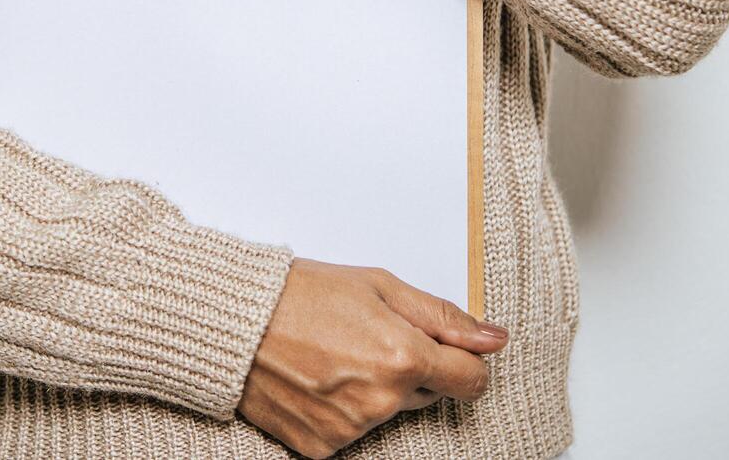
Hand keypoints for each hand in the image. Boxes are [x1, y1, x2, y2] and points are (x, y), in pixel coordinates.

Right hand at [239, 258, 508, 458]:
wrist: (234, 322)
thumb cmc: (301, 294)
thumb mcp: (379, 286)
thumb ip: (442, 316)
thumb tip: (494, 338)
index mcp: (403, 357)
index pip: (470, 379)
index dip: (461, 359)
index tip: (444, 347)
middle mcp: (382, 402)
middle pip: (427, 394)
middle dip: (409, 368)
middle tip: (366, 337)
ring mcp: (351, 430)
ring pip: (389, 413)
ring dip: (374, 389)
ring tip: (333, 355)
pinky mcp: (322, 448)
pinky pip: (353, 433)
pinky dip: (342, 410)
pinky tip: (317, 380)